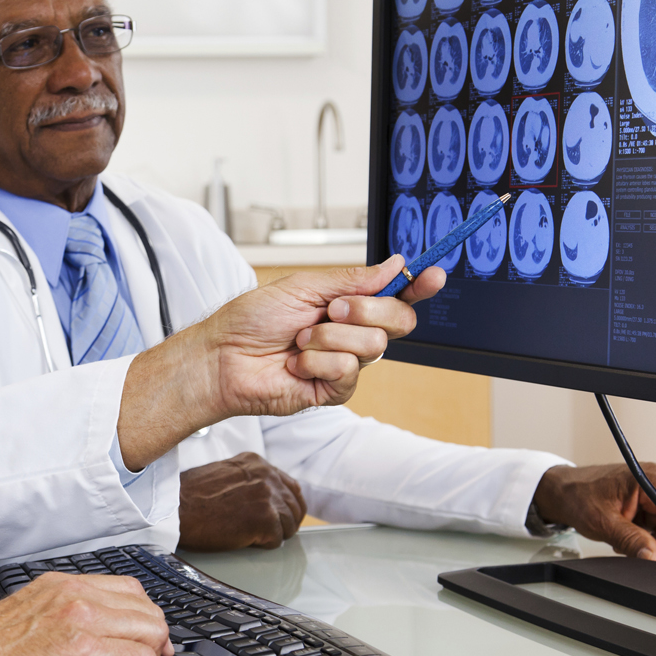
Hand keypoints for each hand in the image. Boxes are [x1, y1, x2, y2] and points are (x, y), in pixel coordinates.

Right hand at [0, 572, 169, 655]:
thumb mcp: (25, 621)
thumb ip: (60, 619)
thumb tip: (90, 639)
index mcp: (58, 585)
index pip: (128, 589)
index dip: (139, 623)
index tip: (135, 648)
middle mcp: (72, 594)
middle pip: (148, 608)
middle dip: (148, 644)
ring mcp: (80, 619)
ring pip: (152, 632)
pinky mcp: (83, 652)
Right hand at [178, 452, 305, 551]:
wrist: (175, 509)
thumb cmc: (189, 496)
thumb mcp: (223, 475)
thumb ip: (248, 481)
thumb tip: (264, 498)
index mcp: (256, 463)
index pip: (290, 486)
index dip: (286, 506)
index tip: (279, 516)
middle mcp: (266, 475)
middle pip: (295, 506)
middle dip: (285, 522)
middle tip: (268, 532)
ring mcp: (268, 496)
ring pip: (289, 524)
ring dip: (273, 534)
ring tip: (249, 535)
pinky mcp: (265, 518)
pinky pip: (277, 540)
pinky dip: (263, 545)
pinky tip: (244, 539)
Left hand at [210, 256, 443, 416]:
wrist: (222, 356)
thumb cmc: (251, 320)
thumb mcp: (303, 287)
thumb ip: (353, 279)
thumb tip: (395, 265)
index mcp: (346, 305)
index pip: (394, 296)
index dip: (417, 287)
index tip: (433, 275)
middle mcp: (350, 334)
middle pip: (398, 321)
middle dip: (366, 310)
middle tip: (330, 309)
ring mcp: (344, 363)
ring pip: (373, 345)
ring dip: (329, 336)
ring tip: (299, 340)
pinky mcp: (334, 390)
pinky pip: (348, 370)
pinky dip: (318, 362)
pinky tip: (296, 364)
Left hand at [532, 463, 655, 560]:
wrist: (564, 492)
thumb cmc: (577, 496)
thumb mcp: (602, 522)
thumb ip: (630, 540)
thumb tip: (654, 557)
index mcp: (651, 478)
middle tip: (638, 547)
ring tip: (630, 535)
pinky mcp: (655, 502)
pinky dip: (651, 536)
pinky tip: (633, 533)